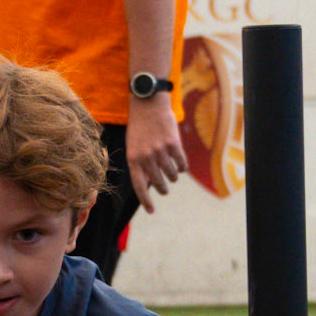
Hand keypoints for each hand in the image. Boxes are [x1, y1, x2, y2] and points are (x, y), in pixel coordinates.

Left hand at [125, 93, 186, 211]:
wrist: (148, 104)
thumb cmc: (140, 128)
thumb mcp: (133, 147)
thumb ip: (140, 165)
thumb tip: (149, 186)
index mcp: (133, 159)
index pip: (140, 186)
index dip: (146, 201)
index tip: (151, 211)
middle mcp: (146, 157)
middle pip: (158, 183)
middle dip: (163, 188)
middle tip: (164, 188)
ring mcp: (160, 150)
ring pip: (171, 175)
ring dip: (173, 176)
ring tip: (172, 173)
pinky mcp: (173, 143)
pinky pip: (181, 164)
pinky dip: (182, 167)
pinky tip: (180, 166)